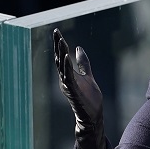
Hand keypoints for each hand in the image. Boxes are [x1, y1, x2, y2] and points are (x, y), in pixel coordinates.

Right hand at [53, 28, 104, 148]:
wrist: (93, 115)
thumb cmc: (89, 98)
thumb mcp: (88, 76)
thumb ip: (83, 63)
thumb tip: (78, 48)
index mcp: (68, 75)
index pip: (62, 57)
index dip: (59, 45)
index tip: (57, 32)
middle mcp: (65, 79)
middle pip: (60, 60)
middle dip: (58, 46)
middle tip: (56, 33)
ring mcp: (68, 86)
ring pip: (63, 67)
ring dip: (62, 54)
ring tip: (61, 42)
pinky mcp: (73, 92)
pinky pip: (69, 78)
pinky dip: (67, 68)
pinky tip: (67, 58)